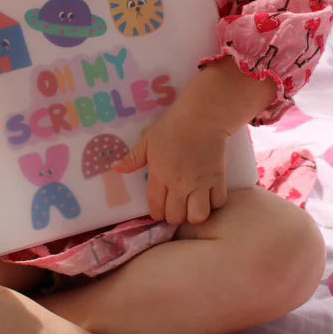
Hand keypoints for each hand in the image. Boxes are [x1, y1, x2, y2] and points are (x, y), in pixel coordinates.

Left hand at [112, 73, 233, 224]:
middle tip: (176, 208)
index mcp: (159, 175)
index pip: (156, 206)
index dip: (157, 213)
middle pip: (175, 216)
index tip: (159, 210)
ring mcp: (199, 184)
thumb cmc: (172, 126)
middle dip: (174, 217)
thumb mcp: (148, 140)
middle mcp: (179, 184)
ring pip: (197, 216)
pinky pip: (217, 203)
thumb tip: (115, 168)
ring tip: (193, 207)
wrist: (202, 117)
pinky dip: (213, 204)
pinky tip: (209, 197)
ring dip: (194, 215)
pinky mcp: (217, 179)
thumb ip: (133, 158)